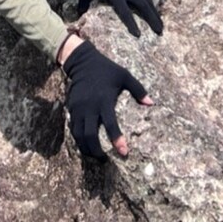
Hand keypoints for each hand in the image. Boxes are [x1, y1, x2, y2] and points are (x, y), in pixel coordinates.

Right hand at [61, 40, 151, 158]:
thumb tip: (151, 103)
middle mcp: (90, 106)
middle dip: (96, 151)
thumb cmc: (106, 69)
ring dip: (86, 148)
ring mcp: (79, 108)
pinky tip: (85, 144)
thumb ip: (138, 90)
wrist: (82, 61)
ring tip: (94, 155)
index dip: (117, 140)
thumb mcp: (124, 76)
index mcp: (104, 100)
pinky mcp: (71, 108)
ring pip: (79, 135)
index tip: (124, 152)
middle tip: (104, 160)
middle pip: (90, 135)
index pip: (110, 124)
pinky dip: (78, 139)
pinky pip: (73, 128)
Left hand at [77, 0, 163, 37]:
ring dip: (155, 12)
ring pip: (148, 0)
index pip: (125, 12)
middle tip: (159, 32)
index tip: (138, 35)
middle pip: (143, 6)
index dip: (131, 24)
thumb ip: (83, 4)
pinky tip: (154, 10)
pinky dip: (151, 2)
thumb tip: (79, 16)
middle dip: (152, 19)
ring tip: (161, 25)